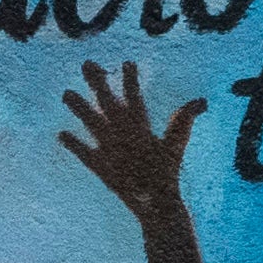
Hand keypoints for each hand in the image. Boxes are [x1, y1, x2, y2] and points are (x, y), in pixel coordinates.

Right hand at [48, 58, 195, 234]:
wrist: (156, 200)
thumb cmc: (168, 171)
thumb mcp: (175, 142)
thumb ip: (183, 121)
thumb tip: (201, 102)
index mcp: (139, 124)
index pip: (133, 96)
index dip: (130, 80)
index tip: (127, 62)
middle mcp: (122, 131)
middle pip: (107, 102)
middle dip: (98, 83)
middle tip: (88, 63)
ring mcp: (109, 147)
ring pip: (91, 122)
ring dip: (80, 108)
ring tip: (67, 93)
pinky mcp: (100, 165)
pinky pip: (83, 152)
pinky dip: (73, 144)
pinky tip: (61, 135)